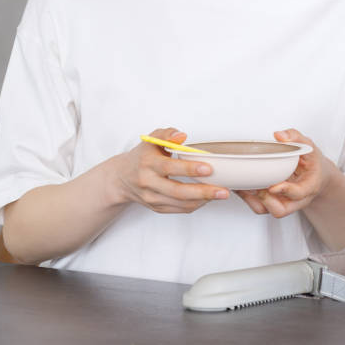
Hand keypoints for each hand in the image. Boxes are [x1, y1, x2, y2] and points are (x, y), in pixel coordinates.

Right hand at [112, 127, 228, 213]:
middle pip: (177, 191)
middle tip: (222, 190)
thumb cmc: (142, 156)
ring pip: (180, 204)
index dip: (189, 169)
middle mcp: (148, 182)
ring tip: (220, 194)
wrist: (121, 178)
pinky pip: (179, 209)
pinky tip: (207, 198)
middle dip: (203, 191)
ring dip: (202, 200)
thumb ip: (167, 134)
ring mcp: (151, 198)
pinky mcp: (156, 208)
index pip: (169, 167)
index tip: (209, 168)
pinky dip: (195, 205)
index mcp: (147, 163)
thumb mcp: (151, 140)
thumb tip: (182, 136)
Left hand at [234, 129, 328, 218]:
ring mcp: (284, 202)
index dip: (285, 191)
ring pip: (267, 210)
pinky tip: (241, 186)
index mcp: (309, 186)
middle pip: (281, 210)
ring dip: (253, 199)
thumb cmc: (312, 163)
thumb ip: (295, 138)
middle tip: (256, 186)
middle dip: (266, 200)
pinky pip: (259, 206)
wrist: (315, 175)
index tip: (274, 186)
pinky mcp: (273, 202)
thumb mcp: (308, 146)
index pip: (298, 193)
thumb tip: (279, 135)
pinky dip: (248, 198)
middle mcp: (296, 199)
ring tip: (243, 186)